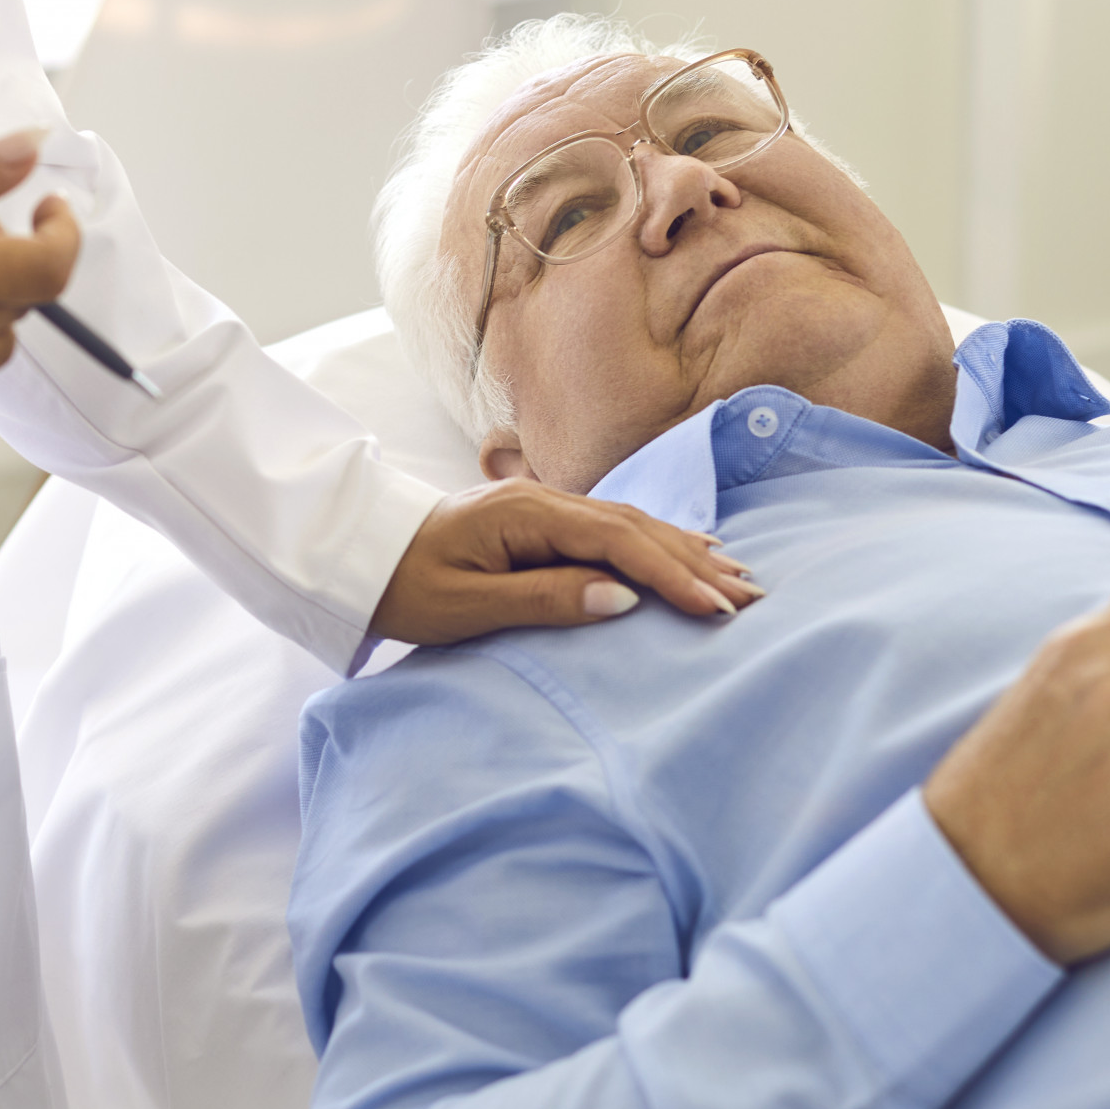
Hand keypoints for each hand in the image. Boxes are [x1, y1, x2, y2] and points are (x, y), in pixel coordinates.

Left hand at [368, 478, 765, 644]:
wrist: (359, 552)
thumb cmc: (404, 585)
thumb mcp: (466, 607)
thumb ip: (544, 600)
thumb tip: (621, 599)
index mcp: (526, 516)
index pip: (618, 542)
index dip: (671, 574)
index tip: (714, 607)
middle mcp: (543, 501)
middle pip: (635, 527)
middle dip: (695, 562)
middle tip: (750, 595)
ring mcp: (543, 506)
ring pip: (630, 525)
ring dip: (684, 550)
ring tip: (735, 574)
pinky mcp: (541, 521)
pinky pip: (613, 529)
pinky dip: (656, 543)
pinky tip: (686, 551)